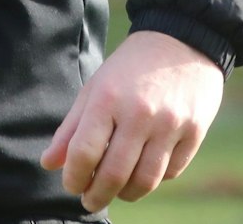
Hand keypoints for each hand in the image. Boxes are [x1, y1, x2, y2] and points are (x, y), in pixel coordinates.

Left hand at [40, 29, 224, 209]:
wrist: (182, 40)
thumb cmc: (130, 67)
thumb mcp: (96, 88)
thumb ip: (71, 128)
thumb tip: (48, 164)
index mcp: (108, 98)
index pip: (84, 153)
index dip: (74, 177)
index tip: (71, 185)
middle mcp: (139, 113)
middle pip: (114, 174)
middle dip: (97, 196)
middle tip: (90, 202)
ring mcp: (170, 124)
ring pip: (145, 181)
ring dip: (125, 194)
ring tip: (116, 191)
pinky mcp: (195, 131)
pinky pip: (171, 172)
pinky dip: (154, 179)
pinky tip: (142, 172)